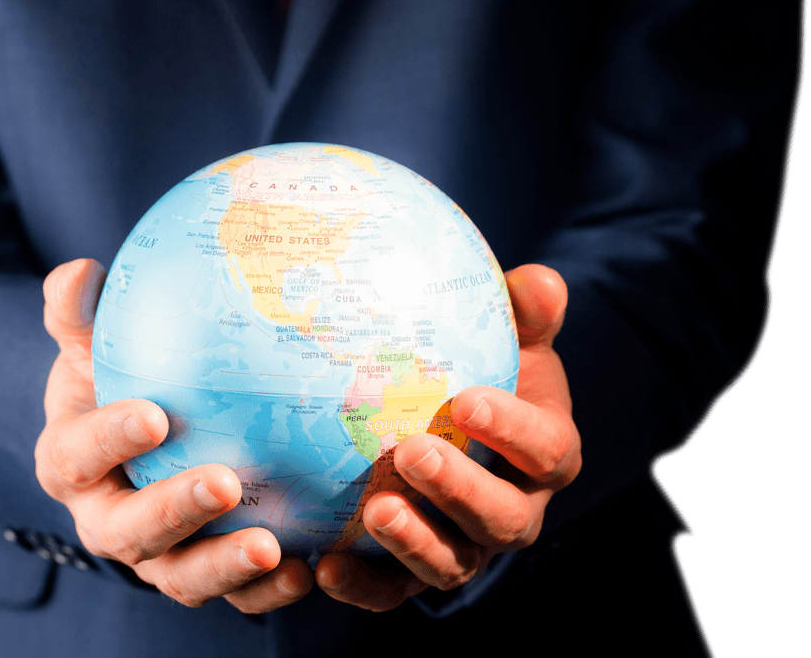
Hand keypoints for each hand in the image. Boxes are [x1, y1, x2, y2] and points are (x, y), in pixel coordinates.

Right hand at [34, 259, 314, 612]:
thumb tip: (80, 272)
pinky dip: (263, 592)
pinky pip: (229, 594)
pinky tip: (307, 570)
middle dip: (173, 511)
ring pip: (178, 576)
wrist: (133, 433)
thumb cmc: (113, 377)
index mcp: (70, 462)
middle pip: (128, 532)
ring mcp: (153, 555)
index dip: (110, 439)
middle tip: (225, 483)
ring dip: (223, 566)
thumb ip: (78, 312)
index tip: (155, 414)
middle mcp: (104, 520)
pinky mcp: (199, 571)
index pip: (79, 454)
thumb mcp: (89, 343)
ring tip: (273, 546)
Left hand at [314, 263, 581, 610]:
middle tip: (412, 452)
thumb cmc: (486, 369)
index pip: (545, 450)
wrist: (457, 420)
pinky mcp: (416, 568)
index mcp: (545, 453)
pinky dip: (364, 586)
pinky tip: (324, 567)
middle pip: (503, 520)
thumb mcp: (511, 337)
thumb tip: (537, 280)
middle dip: (461, 490)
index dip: (512, 431)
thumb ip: (526, 312)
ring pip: (452, 563)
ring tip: (374, 511)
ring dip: (415, 542)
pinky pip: (395, 589)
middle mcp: (515, 510)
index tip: (467, 400)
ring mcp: (467, 546)